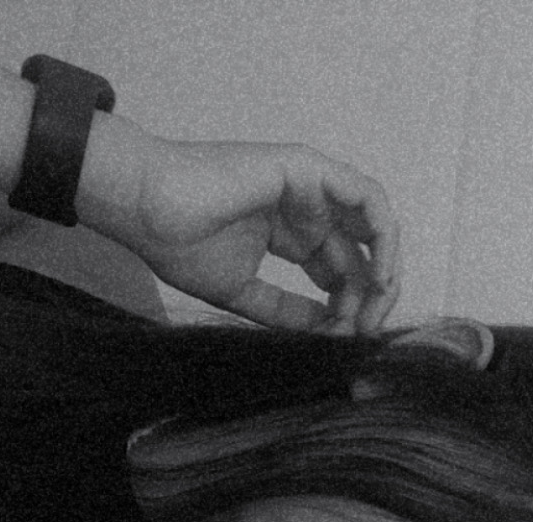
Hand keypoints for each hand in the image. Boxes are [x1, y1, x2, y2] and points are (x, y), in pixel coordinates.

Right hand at [127, 139, 400, 332]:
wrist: (148, 210)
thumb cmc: (178, 245)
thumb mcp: (244, 294)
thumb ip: (286, 312)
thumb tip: (328, 333)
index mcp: (289, 234)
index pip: (338, 272)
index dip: (349, 308)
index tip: (345, 341)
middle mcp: (305, 209)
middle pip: (359, 254)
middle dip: (370, 296)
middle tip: (366, 332)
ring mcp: (309, 186)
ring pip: (372, 225)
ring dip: (384, 268)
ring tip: (376, 306)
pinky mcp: (309, 169)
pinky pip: (367, 197)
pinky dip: (382, 236)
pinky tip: (378, 274)